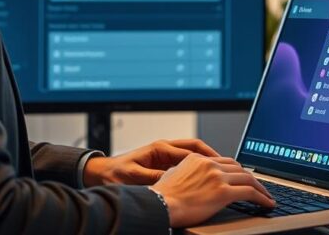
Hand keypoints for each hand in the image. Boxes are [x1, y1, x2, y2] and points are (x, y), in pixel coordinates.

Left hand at [83, 139, 220, 186]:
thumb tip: (172, 180)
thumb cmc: (115, 174)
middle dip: (212, 155)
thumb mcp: (134, 177)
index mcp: (159, 148)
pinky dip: (197, 167)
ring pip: (192, 154)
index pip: (189, 150)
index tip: (220, 165)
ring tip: (221, 170)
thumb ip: (153, 177)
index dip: (206, 158)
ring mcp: (164, 155)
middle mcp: (164, 148)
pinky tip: (204, 176)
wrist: (101, 173)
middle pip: (195, 147)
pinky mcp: (162, 162)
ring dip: (206, 160)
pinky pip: (185, 162)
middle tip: (227, 165)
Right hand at [150, 153, 274, 227]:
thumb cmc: (162, 197)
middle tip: (260, 187)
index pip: (224, 161)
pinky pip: (250, 192)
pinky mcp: (223, 192)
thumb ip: (188, 172)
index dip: (238, 171)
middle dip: (252, 178)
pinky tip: (267, 204)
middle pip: (239, 168)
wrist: (159, 205)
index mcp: (198, 159)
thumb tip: (194, 179)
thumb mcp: (174, 176)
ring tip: (267, 197)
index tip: (244, 177)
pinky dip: (262, 197)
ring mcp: (217, 177)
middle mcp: (209, 164)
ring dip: (261, 188)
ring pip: (248, 178)